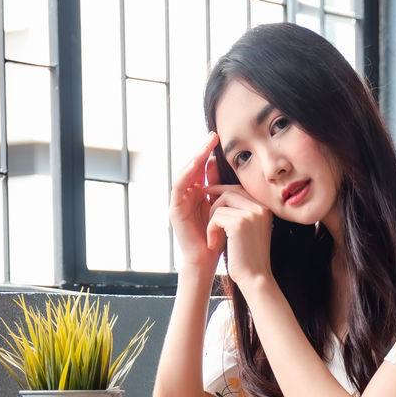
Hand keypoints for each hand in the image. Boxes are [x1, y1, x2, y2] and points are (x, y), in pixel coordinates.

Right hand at [169, 134, 225, 272]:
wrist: (206, 260)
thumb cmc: (217, 237)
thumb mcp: (221, 207)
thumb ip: (219, 187)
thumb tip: (221, 164)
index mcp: (197, 193)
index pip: (201, 168)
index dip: (208, 152)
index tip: (219, 138)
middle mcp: (186, 195)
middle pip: (192, 167)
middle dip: (202, 151)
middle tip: (213, 135)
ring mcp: (178, 202)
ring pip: (184, 174)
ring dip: (194, 160)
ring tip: (204, 148)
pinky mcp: (174, 211)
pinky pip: (178, 189)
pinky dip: (185, 176)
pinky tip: (194, 166)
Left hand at [206, 190, 273, 292]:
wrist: (255, 278)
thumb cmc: (249, 259)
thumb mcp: (249, 231)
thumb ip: (242, 213)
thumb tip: (223, 196)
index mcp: (265, 209)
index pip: (240, 190)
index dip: (222, 192)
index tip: (209, 196)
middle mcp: (260, 208)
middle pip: (230, 191)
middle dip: (214, 201)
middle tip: (205, 214)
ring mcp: (251, 214)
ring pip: (221, 202)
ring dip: (212, 218)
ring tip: (213, 236)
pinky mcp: (239, 223)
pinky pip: (216, 217)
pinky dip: (210, 229)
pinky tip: (213, 244)